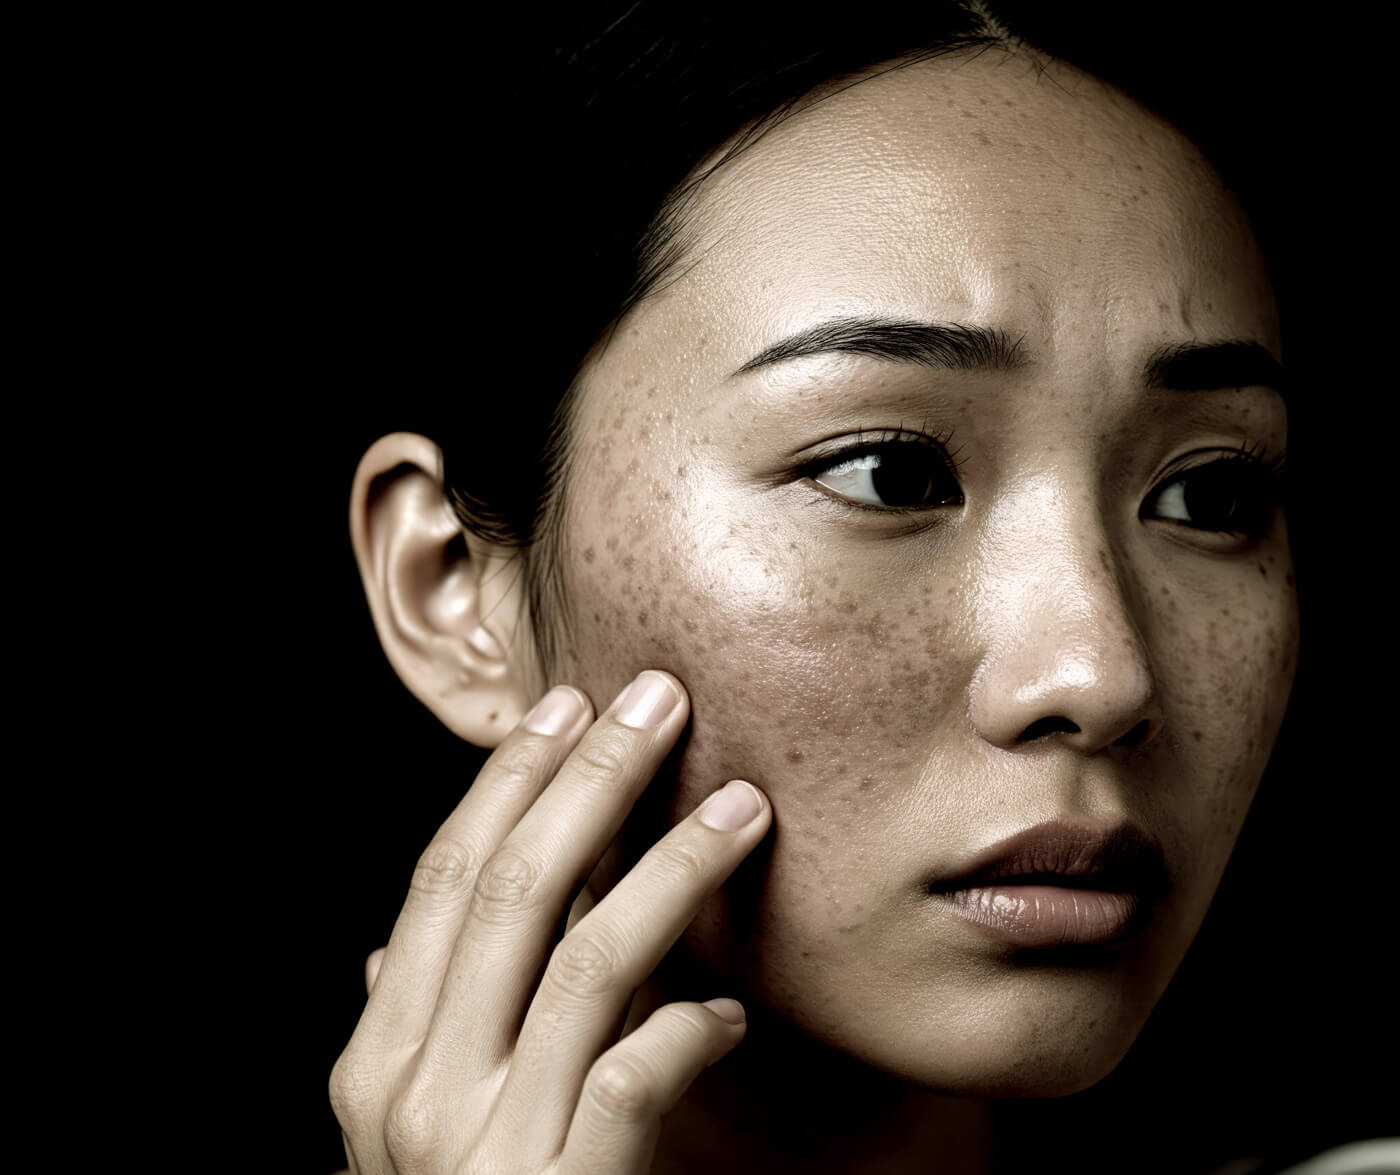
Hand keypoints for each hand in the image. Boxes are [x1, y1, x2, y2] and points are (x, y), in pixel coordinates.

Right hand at [330, 670, 772, 1172]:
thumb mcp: (411, 1130)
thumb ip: (411, 1031)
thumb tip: (385, 948)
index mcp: (381, 1054)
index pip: (446, 880)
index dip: (509, 784)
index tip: (568, 707)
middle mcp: (416, 1084)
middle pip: (515, 888)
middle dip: (592, 779)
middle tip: (660, 700)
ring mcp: (485, 1141)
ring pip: (591, 956)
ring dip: (673, 868)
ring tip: (743, 808)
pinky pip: (639, 1074)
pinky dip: (692, 1025)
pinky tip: (731, 1009)